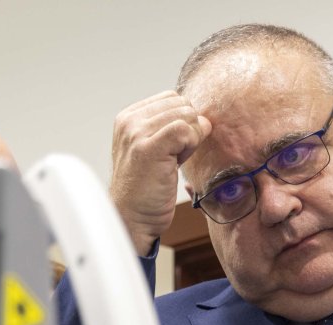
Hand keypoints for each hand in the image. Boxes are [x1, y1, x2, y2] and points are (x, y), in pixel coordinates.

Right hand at [109, 91, 211, 255]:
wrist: (132, 218)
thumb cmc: (145, 190)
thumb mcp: (153, 149)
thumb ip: (172, 128)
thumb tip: (204, 118)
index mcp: (128, 118)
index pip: (171, 98)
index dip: (182, 120)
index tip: (170, 147)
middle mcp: (129, 122)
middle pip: (182, 104)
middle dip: (188, 130)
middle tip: (172, 157)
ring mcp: (136, 134)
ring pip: (186, 116)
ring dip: (190, 140)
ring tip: (171, 162)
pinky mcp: (149, 148)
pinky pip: (186, 130)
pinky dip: (191, 145)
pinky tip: (177, 162)